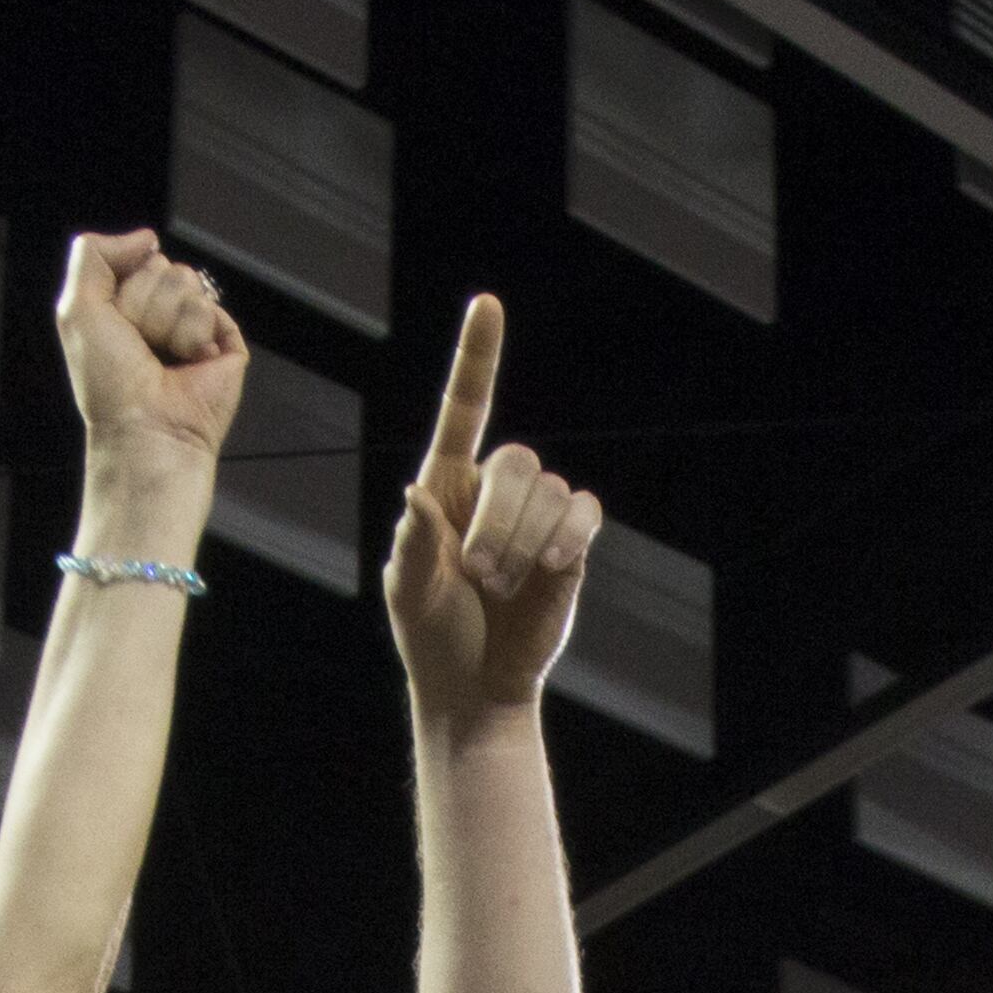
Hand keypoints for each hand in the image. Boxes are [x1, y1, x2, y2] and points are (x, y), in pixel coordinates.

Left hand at [54, 228, 245, 473]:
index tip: (115, 328)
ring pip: (186, 282)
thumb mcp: (76, 308)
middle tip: (139, 346)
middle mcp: (161, 315)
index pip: (134, 259)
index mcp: (126, 308)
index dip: (122, 288)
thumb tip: (146, 238)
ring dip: (166, 322)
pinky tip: (189, 364)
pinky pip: (209, 307)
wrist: (144, 428)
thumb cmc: (108, 383)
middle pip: (161, 266)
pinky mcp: (224, 342)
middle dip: (144, 304)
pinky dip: (193, 336)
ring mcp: (194, 327)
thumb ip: (92, 254)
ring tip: (163, 359)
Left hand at [388, 295, 602, 721]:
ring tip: (502, 588)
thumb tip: (417, 494)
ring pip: (547, 491)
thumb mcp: (409, 594)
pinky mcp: (571, 541)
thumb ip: (412, 545)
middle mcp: (494, 492)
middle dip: (495, 520)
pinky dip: (567, 537)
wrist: (476, 687)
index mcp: (446, 487)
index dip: (477, 359)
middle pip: (513, 461)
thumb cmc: (432, 637)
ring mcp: (536, 515)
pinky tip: (549, 567)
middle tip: (476, 573)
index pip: (464, 411)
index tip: (487, 305)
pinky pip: (583, 512)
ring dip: (522, 545)